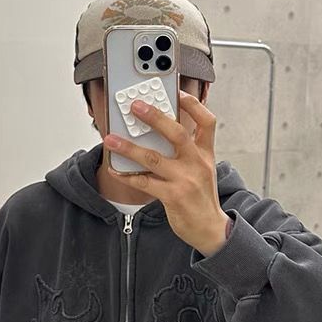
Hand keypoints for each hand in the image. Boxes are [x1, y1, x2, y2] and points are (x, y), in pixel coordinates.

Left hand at [104, 92, 230, 256]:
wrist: (210, 229)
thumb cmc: (201, 198)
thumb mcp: (202, 171)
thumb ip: (186, 153)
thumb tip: (156, 136)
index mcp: (206, 154)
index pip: (207, 121)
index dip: (193, 104)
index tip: (176, 92)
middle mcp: (197, 164)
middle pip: (177, 133)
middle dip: (155, 116)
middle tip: (135, 106)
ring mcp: (185, 180)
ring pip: (153, 158)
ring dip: (129, 147)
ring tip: (111, 139)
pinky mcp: (173, 197)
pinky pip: (144, 182)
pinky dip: (127, 175)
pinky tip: (115, 170)